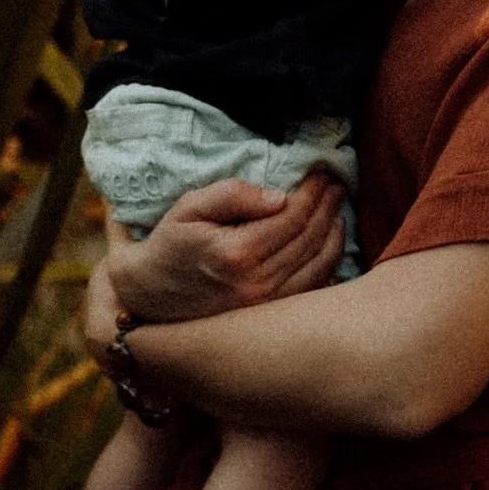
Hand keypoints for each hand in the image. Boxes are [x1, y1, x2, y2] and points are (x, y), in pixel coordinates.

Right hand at [92, 172, 346, 332]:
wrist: (150, 295)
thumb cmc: (171, 243)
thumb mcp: (191, 207)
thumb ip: (234, 195)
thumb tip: (281, 196)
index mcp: (238, 253)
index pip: (292, 216)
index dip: (313, 191)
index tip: (322, 173)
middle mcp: (256, 283)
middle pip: (309, 238)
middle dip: (328, 207)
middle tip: (337, 185)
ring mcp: (265, 305)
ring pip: (319, 264)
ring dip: (334, 233)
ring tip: (338, 208)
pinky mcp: (269, 316)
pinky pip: (313, 288)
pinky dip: (329, 263)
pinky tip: (331, 242)